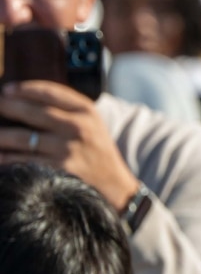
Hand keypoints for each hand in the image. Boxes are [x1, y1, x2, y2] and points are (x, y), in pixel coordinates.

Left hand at [0, 81, 139, 209]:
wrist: (115, 184)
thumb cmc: (96, 150)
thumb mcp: (92, 123)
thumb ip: (68, 108)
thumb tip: (25, 98)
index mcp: (86, 111)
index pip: (50, 92)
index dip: (24, 89)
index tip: (7, 90)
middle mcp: (78, 127)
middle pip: (33, 112)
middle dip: (7, 106)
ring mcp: (68, 149)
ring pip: (22, 137)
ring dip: (0, 135)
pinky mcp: (59, 169)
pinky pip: (24, 160)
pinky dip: (7, 157)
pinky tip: (0, 155)